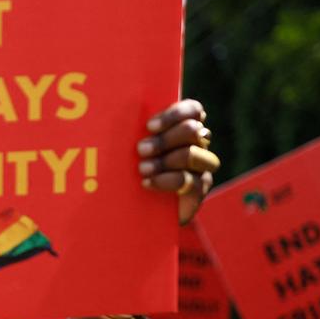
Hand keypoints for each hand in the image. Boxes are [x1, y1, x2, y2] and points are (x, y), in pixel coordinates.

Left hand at [137, 99, 218, 223]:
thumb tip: (118, 110)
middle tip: (141, 149)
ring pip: (191, 154)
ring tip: (142, 169)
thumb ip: (135, 130)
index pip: (193, 110)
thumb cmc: (132, 169)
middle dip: (164, 139)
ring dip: (163, 160)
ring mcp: (202, 167)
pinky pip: (188, 180)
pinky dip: (165, 180)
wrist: (139, 208)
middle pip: (192, 130)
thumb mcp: (132, 147)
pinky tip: (147, 183)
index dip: (174, 115)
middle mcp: (198, 144)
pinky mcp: (200, 188)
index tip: (149, 126)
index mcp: (185, 127)